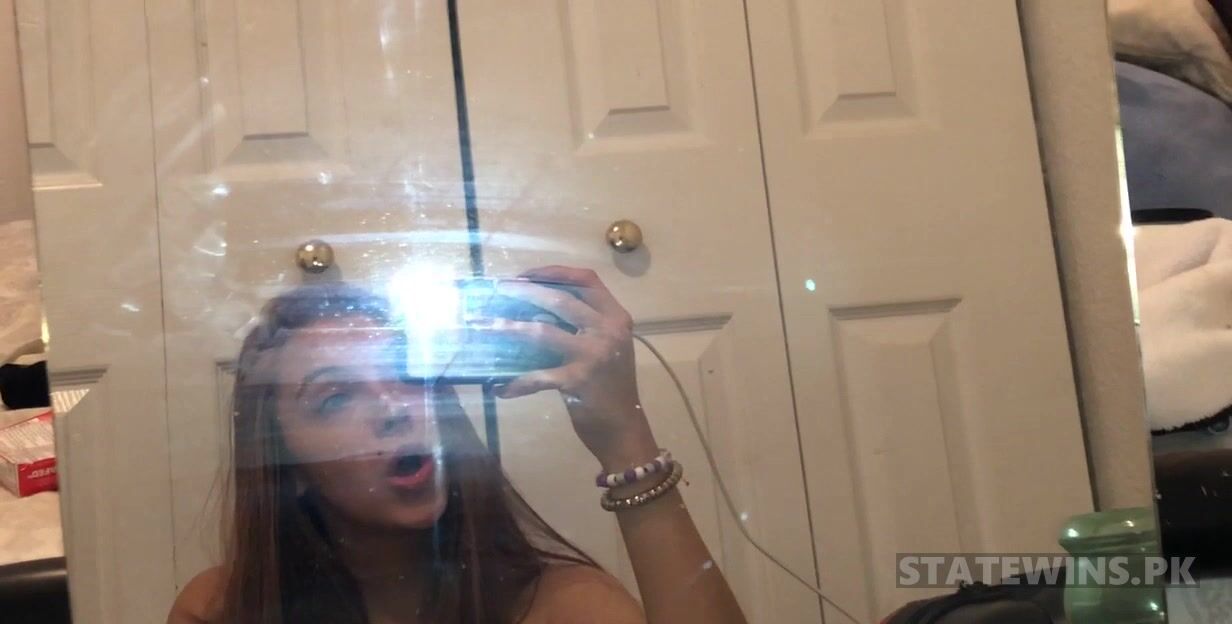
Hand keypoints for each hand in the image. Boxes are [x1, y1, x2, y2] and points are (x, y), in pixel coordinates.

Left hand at [488, 266, 658, 469]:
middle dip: (523, 291)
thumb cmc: (611, 387)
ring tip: (482, 325)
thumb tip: (531, 314)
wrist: (625, 428)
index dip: (554, 272)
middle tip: (496, 290)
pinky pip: (537, 376)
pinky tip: (500, 389)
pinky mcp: (578, 381)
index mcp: (616, 317)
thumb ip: (579, 328)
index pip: (586, 280)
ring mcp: (593, 355)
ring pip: (542, 331)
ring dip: (507, 328)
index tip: (526, 275)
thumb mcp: (604, 348)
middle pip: (560, 299)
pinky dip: (516, 383)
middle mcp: (608, 330)